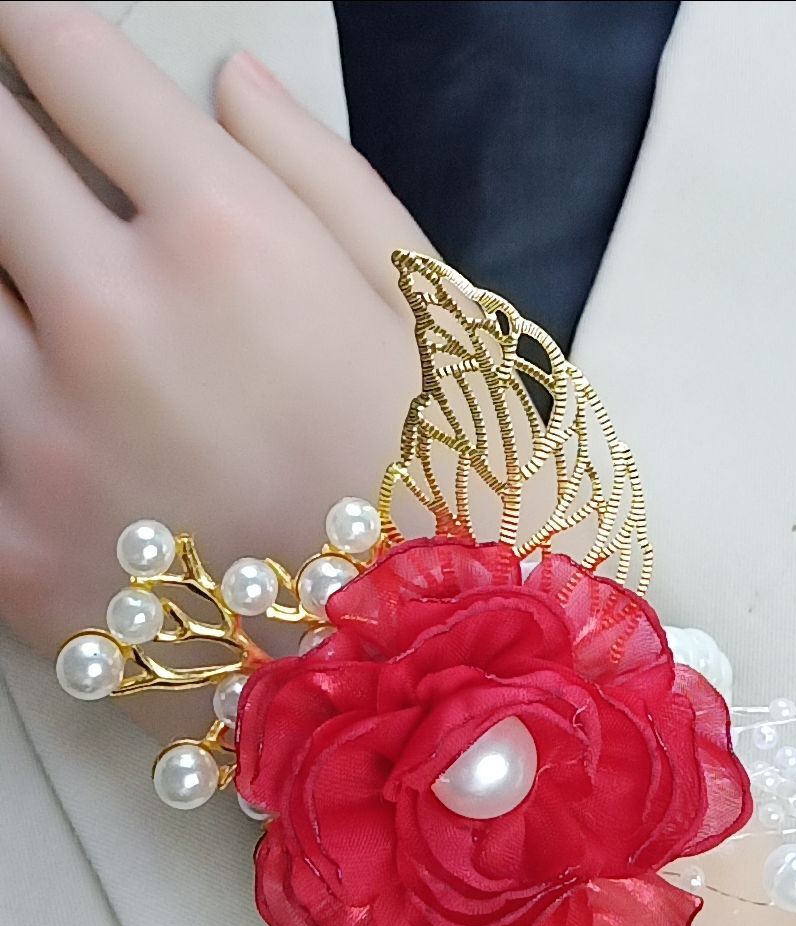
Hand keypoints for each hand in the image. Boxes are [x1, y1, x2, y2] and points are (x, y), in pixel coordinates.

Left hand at [0, 1, 428, 653]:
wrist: (439, 698)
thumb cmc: (459, 499)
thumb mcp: (429, 315)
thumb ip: (318, 173)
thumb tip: (227, 84)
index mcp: (226, 243)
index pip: (68, 61)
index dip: (39, 32)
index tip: (34, 42)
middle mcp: (112, 327)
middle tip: (26, 163)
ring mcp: (41, 447)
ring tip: (55, 304)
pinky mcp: (7, 553)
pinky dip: (2, 401)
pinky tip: (56, 413)